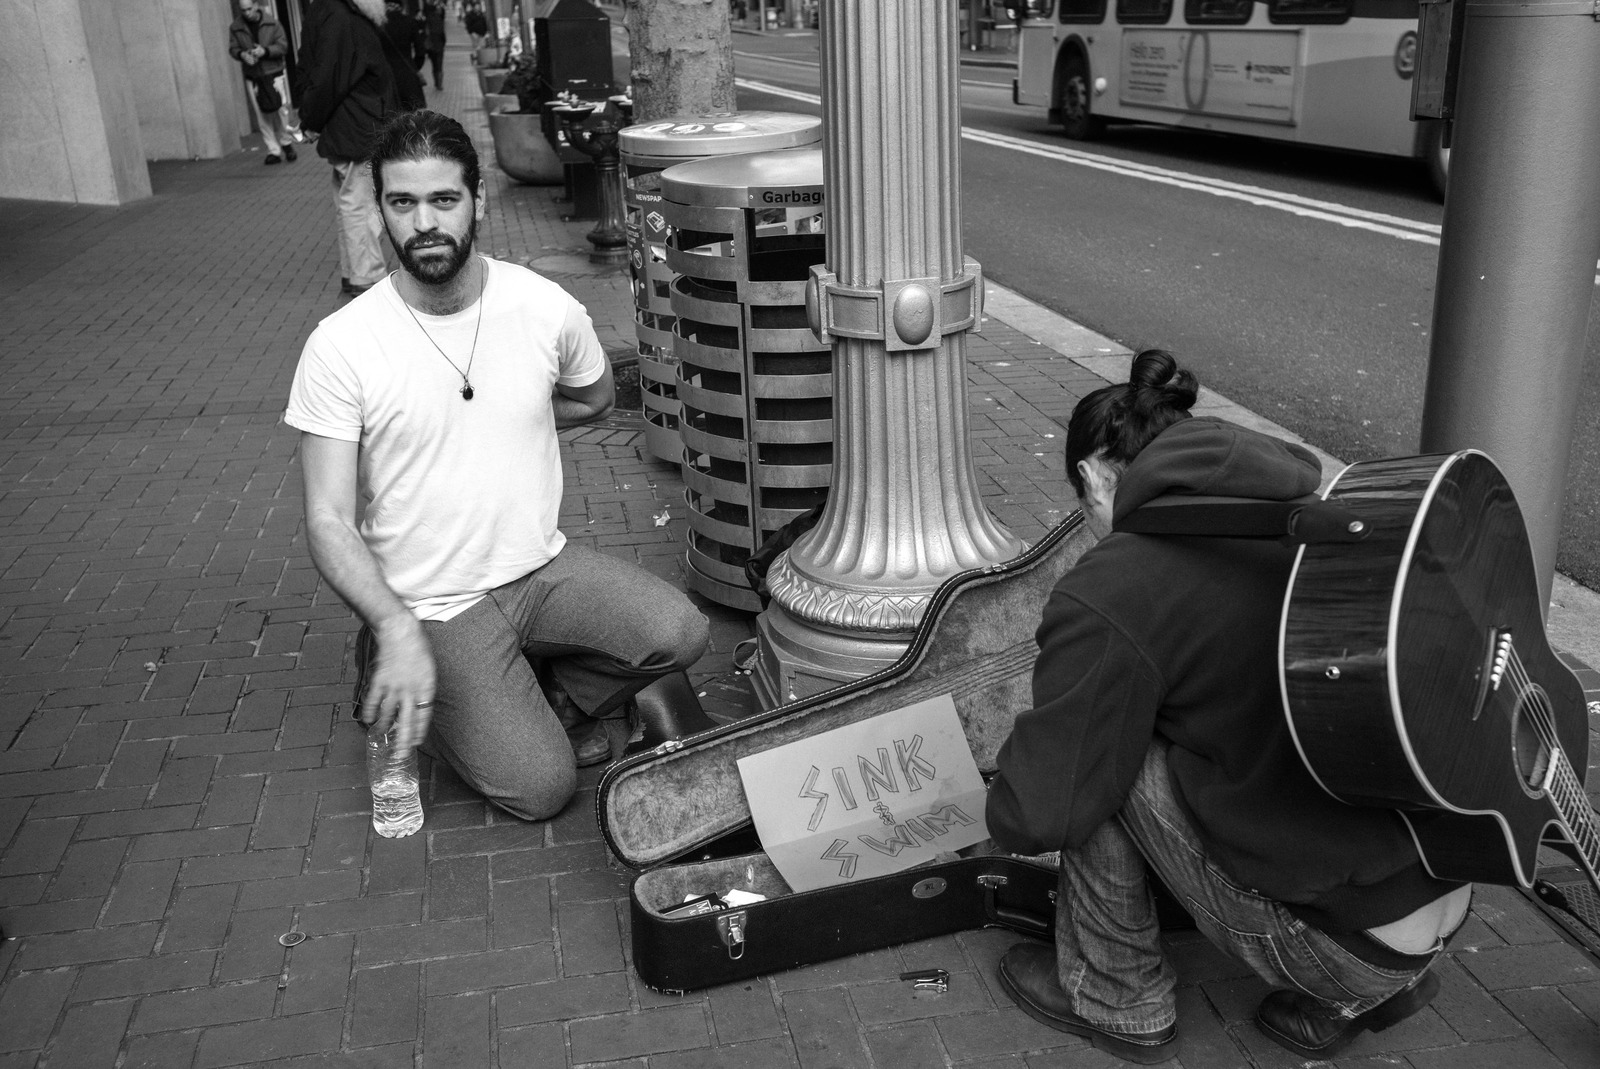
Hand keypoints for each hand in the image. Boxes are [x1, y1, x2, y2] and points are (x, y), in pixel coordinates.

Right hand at [359, 615, 436, 752]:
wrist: (402, 632)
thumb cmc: (418, 651)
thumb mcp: (429, 671)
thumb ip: (424, 690)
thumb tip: (419, 706)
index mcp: (426, 687)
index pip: (423, 716)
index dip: (419, 731)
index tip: (416, 743)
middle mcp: (410, 690)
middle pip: (406, 720)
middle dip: (403, 740)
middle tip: (401, 755)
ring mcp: (394, 685)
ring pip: (387, 713)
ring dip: (384, 726)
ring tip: (382, 736)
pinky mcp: (380, 680)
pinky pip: (373, 700)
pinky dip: (370, 712)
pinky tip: (368, 721)